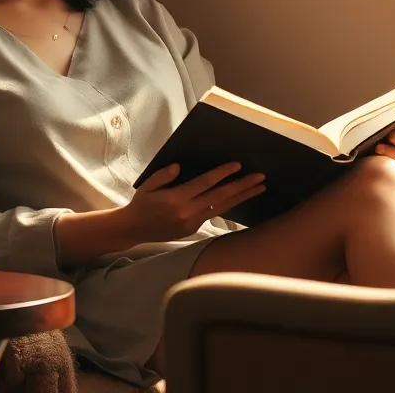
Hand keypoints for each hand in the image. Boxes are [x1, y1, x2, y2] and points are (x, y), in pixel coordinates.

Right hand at [122, 162, 265, 242]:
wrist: (134, 230)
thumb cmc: (141, 203)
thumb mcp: (148, 185)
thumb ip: (164, 175)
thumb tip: (179, 166)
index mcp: (176, 199)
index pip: (205, 183)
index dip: (222, 174)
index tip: (237, 165)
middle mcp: (187, 212)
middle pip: (221, 196)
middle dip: (242, 186)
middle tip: (260, 177)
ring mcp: (192, 223)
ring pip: (223, 208)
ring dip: (242, 197)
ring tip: (259, 188)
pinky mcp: (193, 229)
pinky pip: (213, 214)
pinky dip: (227, 205)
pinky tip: (238, 198)